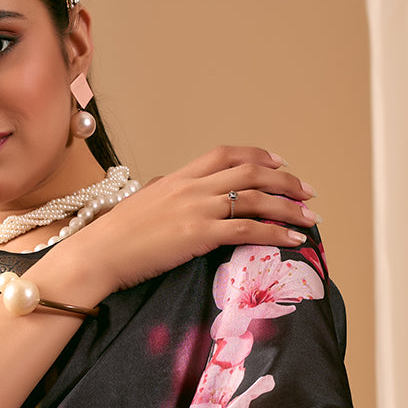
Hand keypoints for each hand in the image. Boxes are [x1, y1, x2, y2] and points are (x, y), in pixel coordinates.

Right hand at [51, 146, 317, 297]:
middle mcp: (192, 186)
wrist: (97, 254)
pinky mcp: (199, 235)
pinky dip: (276, 232)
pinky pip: (248, 229)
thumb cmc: (113, 238)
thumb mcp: (142, 206)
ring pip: (256, 198)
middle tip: (307, 192)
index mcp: (178, 177)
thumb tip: (173, 201)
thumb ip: (164, 198)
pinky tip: (293, 240)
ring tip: (310, 219)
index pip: (226, 154)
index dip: (258, 155)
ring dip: (289, 207)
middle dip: (285, 181)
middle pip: (251, 171)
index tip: (280, 162)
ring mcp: (197, 208)